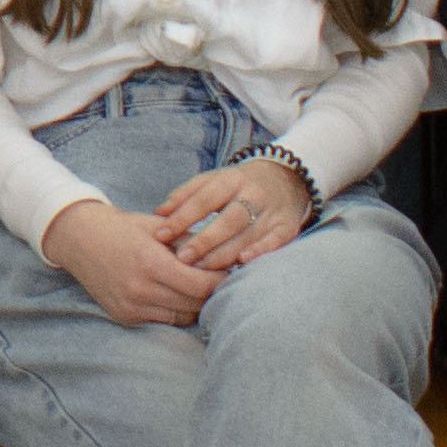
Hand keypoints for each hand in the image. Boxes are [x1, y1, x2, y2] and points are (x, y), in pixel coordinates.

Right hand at [43, 191, 218, 330]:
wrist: (78, 239)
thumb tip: (225, 255)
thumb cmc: (121, 227)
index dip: (220, 280)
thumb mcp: (156, 226)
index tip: (228, 270)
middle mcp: (140, 289)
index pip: (201, 285)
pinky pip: (163, 319)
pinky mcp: (125, 316)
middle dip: (210, 292)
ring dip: (194, 303)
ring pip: (182, 316)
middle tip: (217, 278)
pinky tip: (174, 293)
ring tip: (195, 286)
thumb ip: (189, 241)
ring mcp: (131, 306)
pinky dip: (174, 309)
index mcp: (150, 262)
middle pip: (194, 303)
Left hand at [153, 154, 312, 274]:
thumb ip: (185, 195)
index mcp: (231, 179)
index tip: (162, 234)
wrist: (284, 178)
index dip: (183, 217)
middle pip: (228, 219)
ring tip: (202, 268)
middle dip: (204, 240)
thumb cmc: (237, 185)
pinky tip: (241, 262)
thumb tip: (159, 213)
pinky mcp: (287, 227)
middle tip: (182, 258)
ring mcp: (272, 211)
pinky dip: (259, 251)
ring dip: (225, 252)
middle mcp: (253, 194)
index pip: (204, 198)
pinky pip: (275, 241)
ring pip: (248, 233)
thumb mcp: (212, 180)